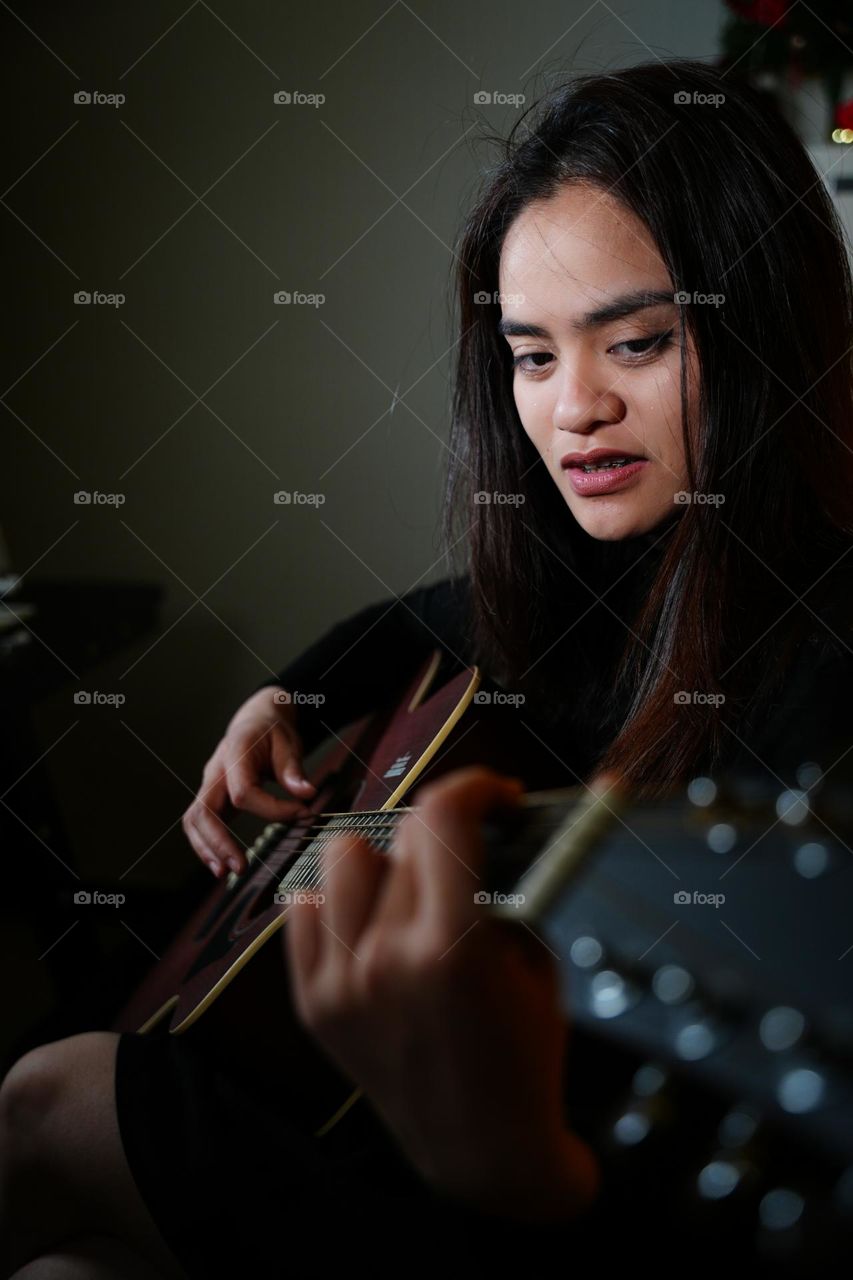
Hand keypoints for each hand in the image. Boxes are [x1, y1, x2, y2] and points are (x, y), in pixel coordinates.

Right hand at [182, 686, 316, 878]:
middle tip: (240, 867)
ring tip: (225, 873)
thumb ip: (293, 768)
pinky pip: (200, 823)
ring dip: (206, 849)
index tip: (301, 813)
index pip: (243, 792)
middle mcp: (216, 771)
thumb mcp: (288, 742)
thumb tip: (306, 794)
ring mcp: (210, 785)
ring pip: (194, 820)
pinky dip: (207, 845)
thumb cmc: (272, 731)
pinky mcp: (213, 797)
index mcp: (235, 753)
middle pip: (203, 811)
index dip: (272, 810)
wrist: (255, 719)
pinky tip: (221, 865)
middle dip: (218, 842)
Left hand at [284, 765, 600, 1223]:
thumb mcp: (536, 963)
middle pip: (402, 837)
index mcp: (451, 948)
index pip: (444, 817)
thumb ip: (508, 887)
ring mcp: (339, 983)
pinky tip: (371, 917)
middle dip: (445, 834)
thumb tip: (492, 821)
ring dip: (384, 858)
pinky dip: (338, 900)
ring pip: (342, 858)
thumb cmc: (526, 1057)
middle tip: (468, 852)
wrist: (482, 1151)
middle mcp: (384, 959)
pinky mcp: (313, 1004)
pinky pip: (305, 910)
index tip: (494, 793)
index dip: (474, 786)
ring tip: (413, 885)